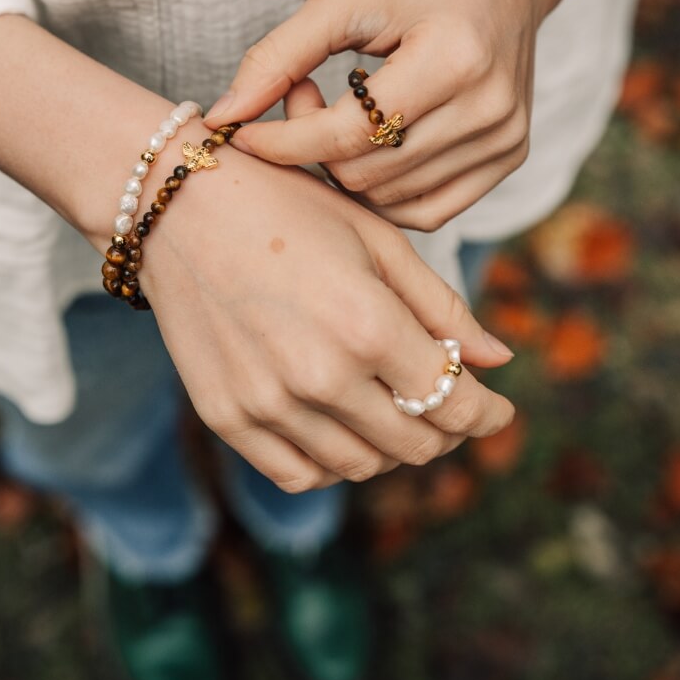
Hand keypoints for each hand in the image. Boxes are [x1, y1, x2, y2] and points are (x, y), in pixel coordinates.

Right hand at [136, 128, 514, 491]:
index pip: (454, 404)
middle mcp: (320, 377)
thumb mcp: (376, 238)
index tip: (498, 408)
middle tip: (448, 405)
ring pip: (360, 466)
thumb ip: (441, 305)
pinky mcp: (226, 415)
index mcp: (368, 325)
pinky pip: (299, 474)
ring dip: (392, 446)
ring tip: (393, 409)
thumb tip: (497, 359)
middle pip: (414, 444)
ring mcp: (267, 403)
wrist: (180, 206)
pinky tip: (341, 427)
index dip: (489, 414)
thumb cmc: (287, 207)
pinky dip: (333, 462)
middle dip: (447, 429)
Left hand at [205, 0, 557, 231]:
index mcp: (454, 60)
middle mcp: (490, 110)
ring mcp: (505, 140)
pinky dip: (384, 192)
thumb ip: (279, 56)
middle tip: (301, 95)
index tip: (238, 131)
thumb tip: (224, 116)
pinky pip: (428, 210)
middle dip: (312, 147)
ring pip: (390, 199)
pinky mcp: (510, 157)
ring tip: (339, 113)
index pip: (348, 134)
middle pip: (366, 173)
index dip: (282, 140)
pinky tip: (369, 148)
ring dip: (345, 168)